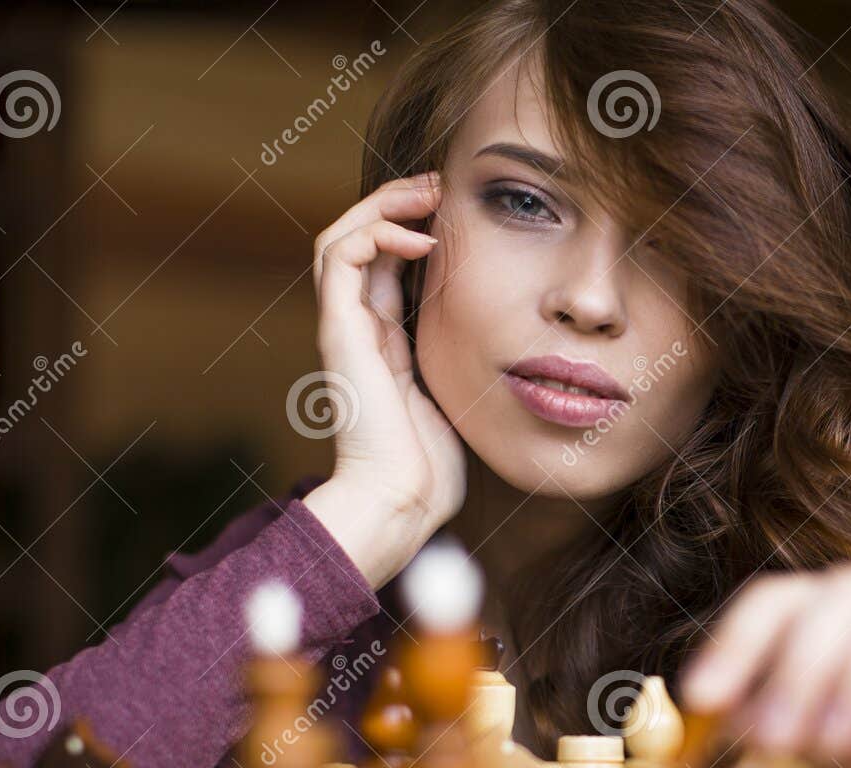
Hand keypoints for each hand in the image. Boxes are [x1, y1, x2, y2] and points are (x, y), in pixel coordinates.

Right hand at [302, 172, 466, 588]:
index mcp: (385, 342)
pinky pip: (339, 256)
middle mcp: (358, 328)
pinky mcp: (338, 330)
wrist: (401, 500)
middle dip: (397, 202)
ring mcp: (343, 327)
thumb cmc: (433, 468)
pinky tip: (421, 237)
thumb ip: (467, 365)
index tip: (460, 210)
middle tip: (443, 183)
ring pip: (339, 235)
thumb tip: (512, 346)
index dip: (416, 226)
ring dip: (383, 204)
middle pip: (358, 238)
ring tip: (429, 193)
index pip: (386, 263)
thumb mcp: (460, 399)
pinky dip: (376, 232)